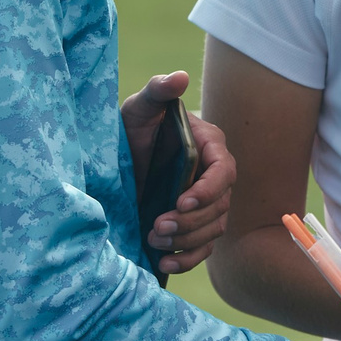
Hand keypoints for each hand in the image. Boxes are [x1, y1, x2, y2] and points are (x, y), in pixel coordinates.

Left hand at [121, 72, 233, 275]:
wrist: (117, 159)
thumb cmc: (132, 127)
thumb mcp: (140, 108)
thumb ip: (159, 91)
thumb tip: (179, 76)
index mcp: (210, 147)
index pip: (224, 171)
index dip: (208, 189)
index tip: (182, 200)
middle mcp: (213, 177)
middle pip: (220, 207)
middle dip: (192, 220)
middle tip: (158, 225)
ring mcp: (206, 204)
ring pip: (213, 230)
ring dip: (187, 240)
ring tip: (155, 239)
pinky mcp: (193, 225)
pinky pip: (202, 248)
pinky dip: (187, 260)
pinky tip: (163, 263)